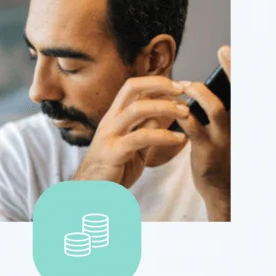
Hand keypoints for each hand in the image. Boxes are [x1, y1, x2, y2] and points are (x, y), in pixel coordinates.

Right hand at [73, 76, 189, 187]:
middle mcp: (110, 121)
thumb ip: (145, 131)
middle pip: (131, 89)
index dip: (156, 83)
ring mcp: (110, 135)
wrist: (90, 192)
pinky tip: (178, 138)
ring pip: (137, 109)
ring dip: (164, 107)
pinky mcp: (113, 152)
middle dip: (159, 84)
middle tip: (183, 90)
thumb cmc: (112, 169)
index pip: (132, 88)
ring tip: (185, 113)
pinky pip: (141, 137)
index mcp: (114, 117)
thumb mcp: (133, 147)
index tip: (179, 87)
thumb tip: (161, 115)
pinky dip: (163, 135)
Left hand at [175, 45, 230, 220]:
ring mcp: (226, 137)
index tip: (231, 49)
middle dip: (233, 70)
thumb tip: (203, 89)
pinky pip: (192, 126)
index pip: (245, 89)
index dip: (240, 68)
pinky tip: (173, 109)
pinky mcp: (208, 149)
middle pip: (240, 92)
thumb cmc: (222, 155)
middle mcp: (240, 125)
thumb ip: (220, 111)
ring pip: (215, 107)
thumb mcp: (226, 132)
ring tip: (185, 86)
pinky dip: (180, 114)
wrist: (224, 190)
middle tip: (222, 52)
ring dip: (198, 93)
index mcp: (242, 119)